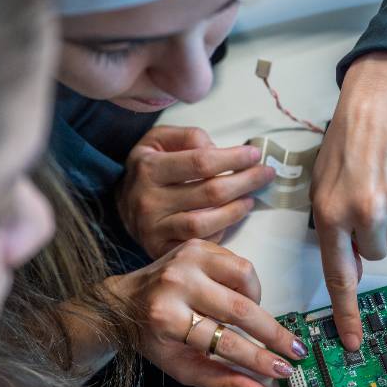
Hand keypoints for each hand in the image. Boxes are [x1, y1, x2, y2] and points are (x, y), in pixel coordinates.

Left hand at [104, 239, 307, 386]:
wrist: (123, 301)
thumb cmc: (154, 336)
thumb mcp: (182, 366)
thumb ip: (222, 381)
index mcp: (168, 319)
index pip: (225, 343)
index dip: (259, 358)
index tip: (283, 368)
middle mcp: (176, 284)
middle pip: (240, 310)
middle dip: (273, 333)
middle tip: (294, 348)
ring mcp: (187, 260)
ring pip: (245, 277)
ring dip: (258, 302)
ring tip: (254, 320)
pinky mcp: (197, 246)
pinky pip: (238, 263)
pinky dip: (246, 284)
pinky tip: (239, 298)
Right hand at [116, 125, 274, 258]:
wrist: (120, 205)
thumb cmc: (147, 169)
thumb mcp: (158, 140)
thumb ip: (188, 136)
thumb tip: (217, 148)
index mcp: (148, 168)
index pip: (201, 162)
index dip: (233, 158)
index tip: (254, 154)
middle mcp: (149, 200)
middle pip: (210, 192)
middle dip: (245, 181)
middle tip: (266, 174)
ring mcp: (154, 229)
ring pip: (205, 222)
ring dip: (236, 211)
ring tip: (251, 199)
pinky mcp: (160, 250)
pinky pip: (198, 244)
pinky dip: (220, 232)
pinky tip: (231, 219)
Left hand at [311, 52, 386, 349]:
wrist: (384, 94)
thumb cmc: (350, 139)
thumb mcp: (323, 183)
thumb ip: (333, 228)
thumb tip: (350, 271)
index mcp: (331, 212)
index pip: (340, 275)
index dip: (348, 312)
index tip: (354, 344)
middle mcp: (367, 211)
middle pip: (382, 254)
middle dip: (381, 232)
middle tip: (379, 195)